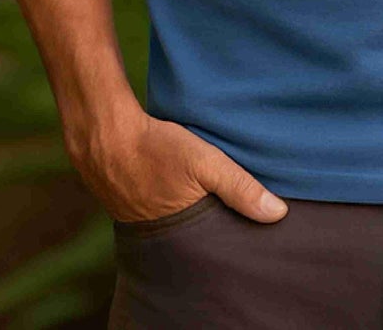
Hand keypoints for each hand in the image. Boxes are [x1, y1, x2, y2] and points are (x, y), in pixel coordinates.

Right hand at [68, 101, 287, 224]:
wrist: (103, 135)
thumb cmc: (155, 148)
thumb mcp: (205, 162)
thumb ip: (240, 187)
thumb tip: (279, 214)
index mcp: (184, 234)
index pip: (219, 246)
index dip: (237, 236)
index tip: (259, 227)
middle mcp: (165, 238)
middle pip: (203, 237)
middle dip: (220, 226)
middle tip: (242, 210)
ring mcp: (146, 223)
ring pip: (184, 224)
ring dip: (199, 213)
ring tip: (214, 197)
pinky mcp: (134, 206)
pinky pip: (165, 211)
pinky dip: (178, 202)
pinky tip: (185, 188)